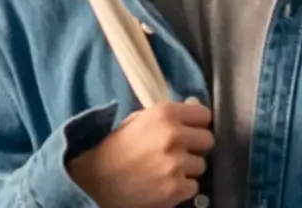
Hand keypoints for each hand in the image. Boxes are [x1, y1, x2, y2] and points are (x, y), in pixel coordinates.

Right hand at [68, 101, 215, 207]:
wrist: (93, 182)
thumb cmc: (114, 150)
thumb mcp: (136, 122)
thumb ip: (166, 117)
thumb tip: (192, 112)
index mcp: (164, 114)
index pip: (204, 114)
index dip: (198, 124)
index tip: (192, 131)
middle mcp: (173, 136)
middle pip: (208, 140)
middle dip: (196, 147)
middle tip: (179, 153)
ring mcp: (175, 164)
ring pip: (201, 166)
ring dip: (187, 170)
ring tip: (165, 171)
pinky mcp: (175, 188)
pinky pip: (193, 187)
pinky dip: (181, 188)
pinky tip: (163, 185)